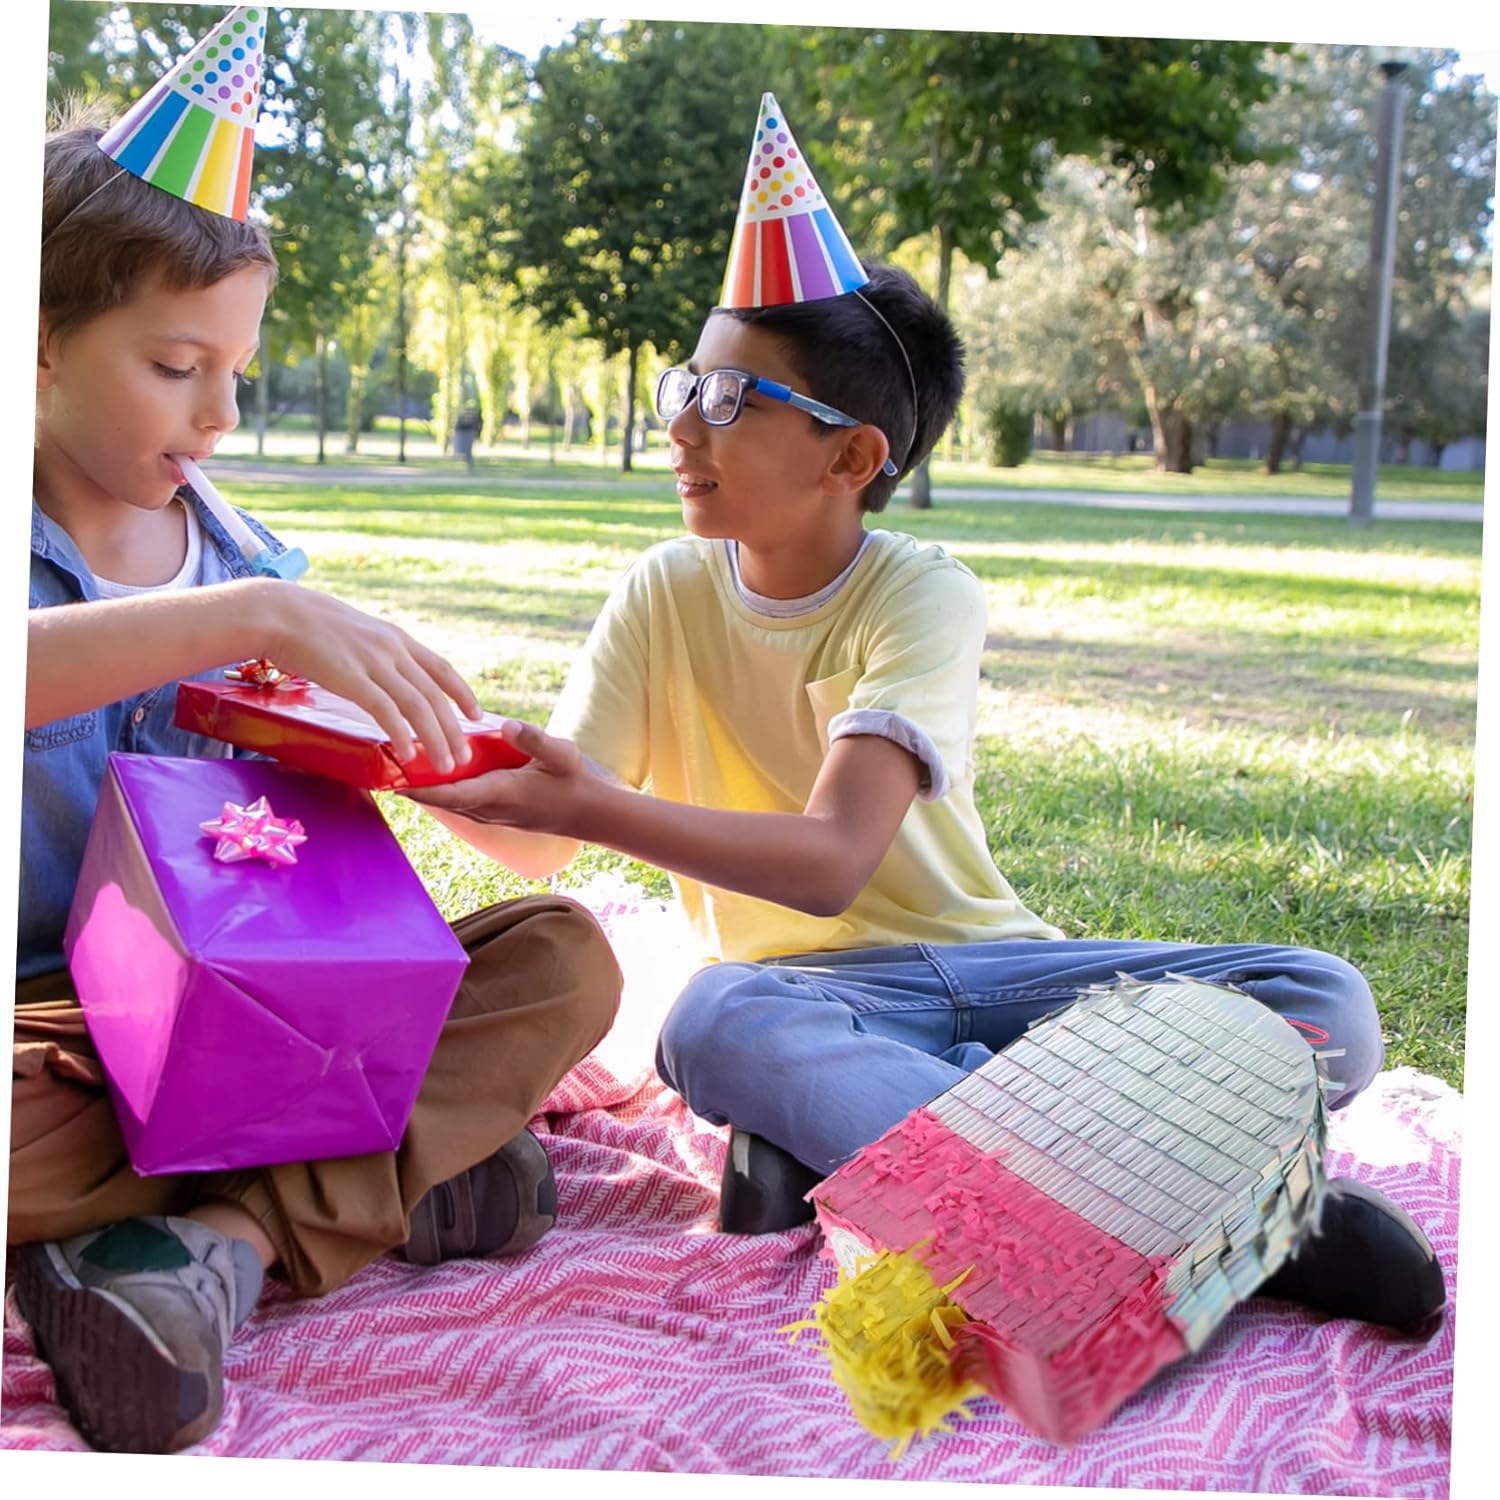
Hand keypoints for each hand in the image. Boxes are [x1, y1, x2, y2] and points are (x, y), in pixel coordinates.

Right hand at [263, 584, 482, 773]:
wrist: (277, 612)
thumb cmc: (309, 626)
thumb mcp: (356, 633)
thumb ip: (376, 652)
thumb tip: (383, 675)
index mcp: (396, 638)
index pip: (441, 668)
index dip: (462, 693)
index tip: (477, 715)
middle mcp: (392, 650)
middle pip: (434, 695)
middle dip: (454, 729)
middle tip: (465, 757)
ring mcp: (373, 662)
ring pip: (417, 706)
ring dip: (436, 739)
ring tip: (446, 765)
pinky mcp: (350, 677)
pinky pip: (385, 710)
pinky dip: (401, 733)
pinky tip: (409, 754)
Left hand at [402, 719, 591, 834]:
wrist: (589, 812)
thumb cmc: (575, 782)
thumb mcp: (563, 755)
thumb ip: (535, 739)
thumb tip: (507, 725)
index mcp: (502, 793)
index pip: (452, 794)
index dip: (420, 789)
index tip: (392, 780)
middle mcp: (490, 808)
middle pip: (440, 801)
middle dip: (412, 787)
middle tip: (381, 766)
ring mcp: (491, 814)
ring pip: (448, 803)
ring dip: (424, 789)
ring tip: (397, 769)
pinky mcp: (494, 811)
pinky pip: (459, 802)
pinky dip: (441, 790)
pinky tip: (430, 774)